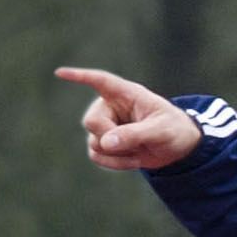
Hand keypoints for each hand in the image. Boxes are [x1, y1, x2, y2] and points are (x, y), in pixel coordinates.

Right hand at [58, 66, 200, 171]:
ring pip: (93, 142)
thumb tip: (106, 143)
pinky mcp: (105, 144)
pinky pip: (96, 156)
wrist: (177, 148)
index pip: (99, 81)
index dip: (79, 76)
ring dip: (116, 155)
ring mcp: (106, 126)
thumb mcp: (160, 131)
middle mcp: (110, 107)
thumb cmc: (173, 129)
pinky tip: (133, 161)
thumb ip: (134, 134)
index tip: (59, 73)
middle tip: (134, 145)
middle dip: (109, 138)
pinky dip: (114, 164)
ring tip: (139, 152)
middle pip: (91, 121)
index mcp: (125, 94)